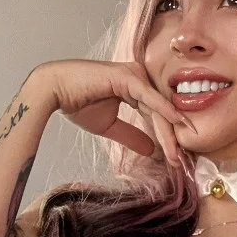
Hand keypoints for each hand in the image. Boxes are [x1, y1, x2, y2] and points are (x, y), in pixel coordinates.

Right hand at [33, 59, 194, 164]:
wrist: (54, 91)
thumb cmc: (77, 103)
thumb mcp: (110, 126)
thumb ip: (132, 135)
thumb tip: (153, 151)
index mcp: (135, 87)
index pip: (157, 114)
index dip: (167, 136)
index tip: (176, 158)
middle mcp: (139, 78)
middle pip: (162, 111)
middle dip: (172, 137)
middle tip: (181, 161)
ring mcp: (135, 75)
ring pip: (158, 107)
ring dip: (169, 132)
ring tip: (178, 154)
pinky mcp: (128, 76)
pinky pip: (150, 98)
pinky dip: (165, 111)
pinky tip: (178, 123)